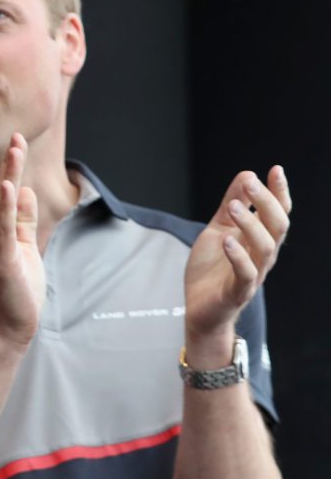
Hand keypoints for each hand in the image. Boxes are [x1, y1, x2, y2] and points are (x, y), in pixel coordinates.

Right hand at [0, 134, 44, 351]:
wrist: (10, 327)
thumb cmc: (17, 291)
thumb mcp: (25, 248)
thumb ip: (25, 220)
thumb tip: (27, 191)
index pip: (3, 194)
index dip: (10, 168)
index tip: (17, 143)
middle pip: (0, 192)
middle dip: (10, 163)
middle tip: (17, 136)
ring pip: (1, 204)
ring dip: (9, 174)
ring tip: (15, 149)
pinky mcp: (1, 258)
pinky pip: (4, 227)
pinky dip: (7, 205)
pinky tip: (10, 185)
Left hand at [185, 166, 290, 341]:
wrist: (199, 309)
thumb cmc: (211, 269)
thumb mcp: (217, 230)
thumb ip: (230, 206)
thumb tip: (246, 176)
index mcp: (259, 239)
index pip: (278, 213)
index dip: (279, 192)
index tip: (275, 169)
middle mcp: (262, 255)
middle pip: (277, 225)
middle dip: (266, 202)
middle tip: (251, 182)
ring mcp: (253, 274)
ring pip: (265, 247)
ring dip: (250, 224)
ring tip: (234, 207)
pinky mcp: (238, 291)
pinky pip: (246, 273)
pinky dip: (238, 256)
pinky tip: (227, 240)